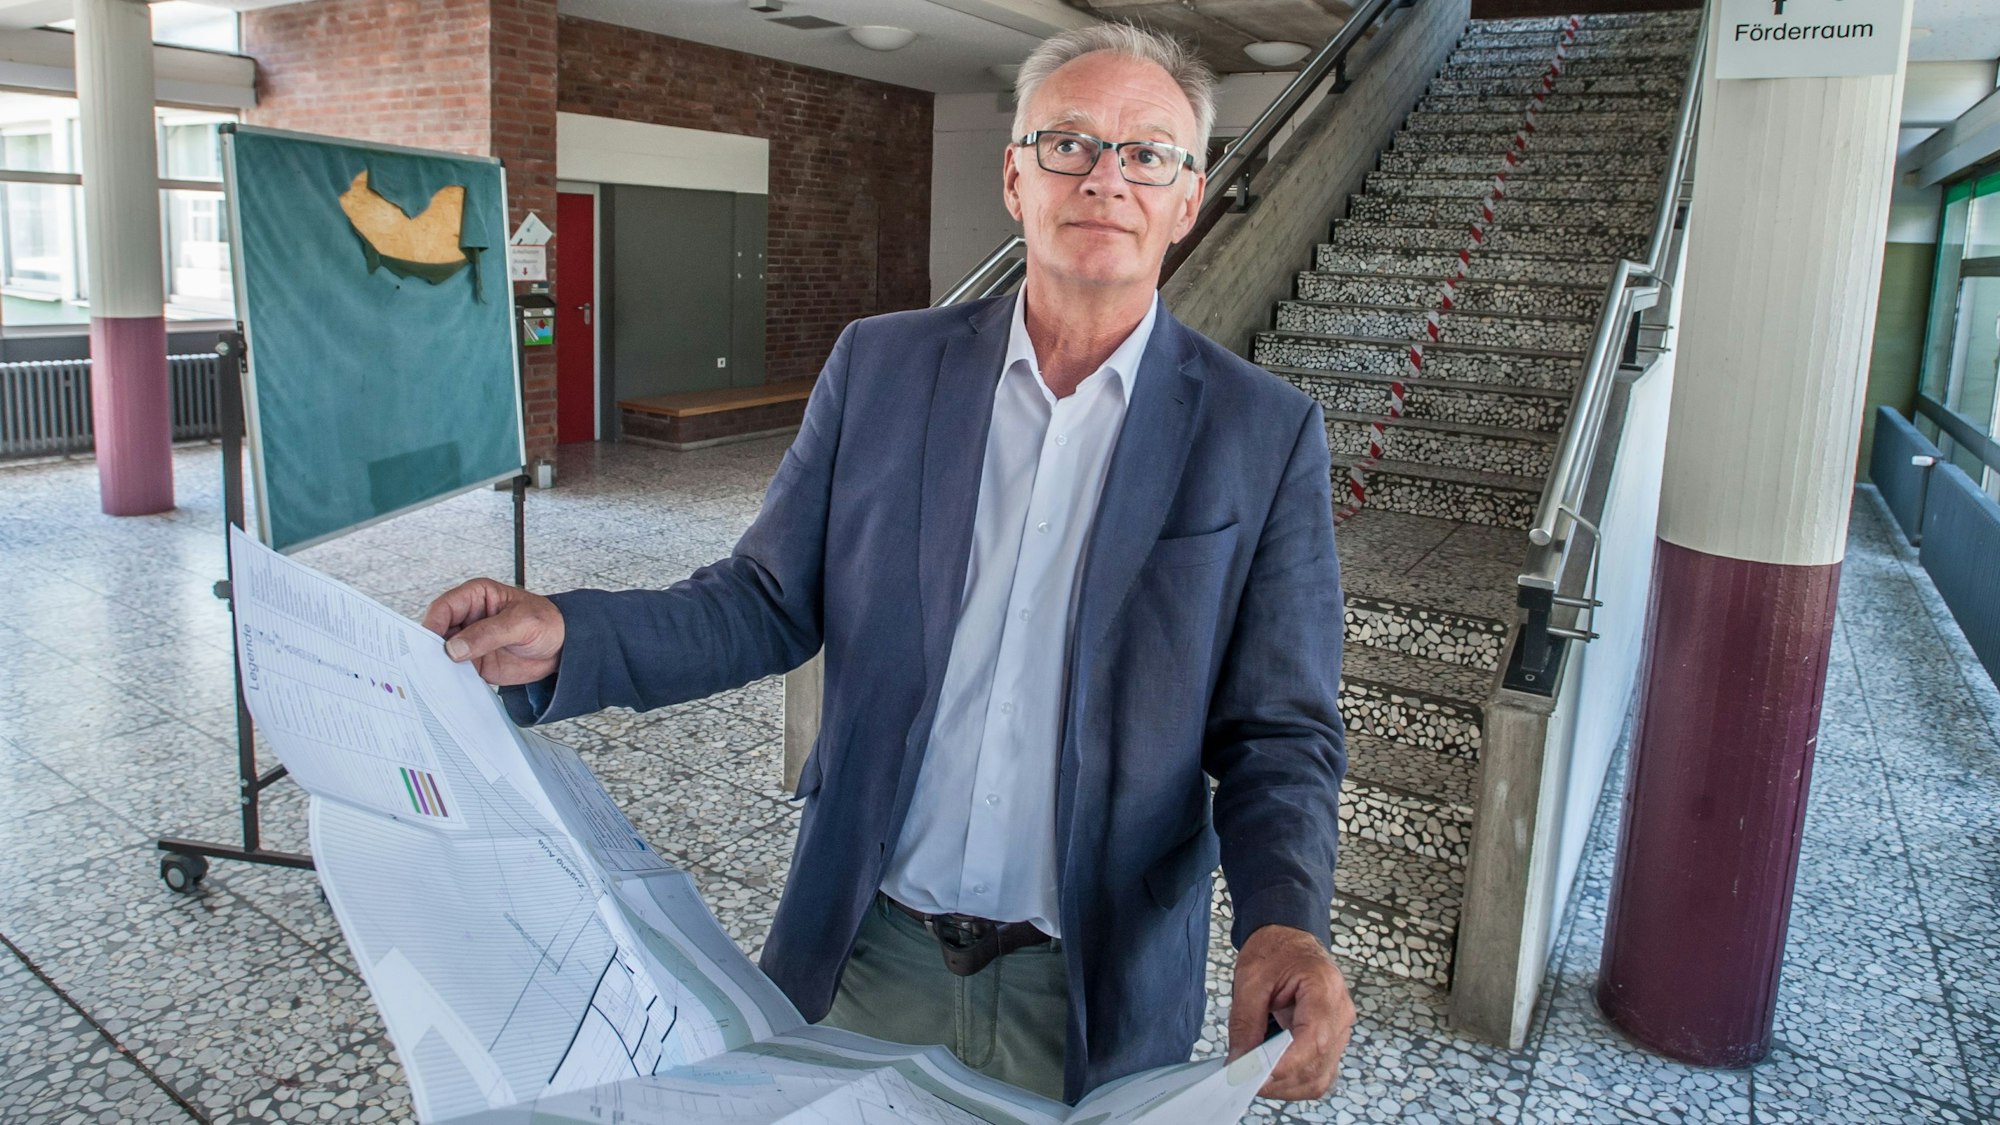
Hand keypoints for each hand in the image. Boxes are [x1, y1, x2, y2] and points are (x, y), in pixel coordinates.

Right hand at [420, 578, 565, 685]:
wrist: (563, 648)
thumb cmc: (548, 623)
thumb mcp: (522, 623)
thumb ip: (489, 633)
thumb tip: (455, 647)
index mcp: (476, 596)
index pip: (443, 608)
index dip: (432, 625)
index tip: (430, 643)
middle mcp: (467, 618)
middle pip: (437, 632)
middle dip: (431, 648)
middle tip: (431, 664)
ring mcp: (469, 641)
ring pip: (442, 653)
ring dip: (439, 666)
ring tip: (441, 677)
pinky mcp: (474, 662)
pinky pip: (456, 671)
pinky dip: (452, 679)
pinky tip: (453, 686)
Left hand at [1228, 923, 1354, 1100]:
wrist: (1290, 939)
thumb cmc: (1275, 951)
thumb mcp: (1250, 979)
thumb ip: (1245, 1022)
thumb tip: (1239, 1062)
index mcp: (1325, 988)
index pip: (1314, 1039)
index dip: (1286, 1064)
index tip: (1256, 1076)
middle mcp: (1340, 1012)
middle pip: (1318, 1064)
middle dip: (1280, 1079)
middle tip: (1243, 1079)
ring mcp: (1340, 1028)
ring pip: (1320, 1076)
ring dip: (1287, 1085)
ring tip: (1255, 1076)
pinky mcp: (1332, 1040)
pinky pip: (1319, 1072)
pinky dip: (1295, 1080)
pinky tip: (1272, 1073)